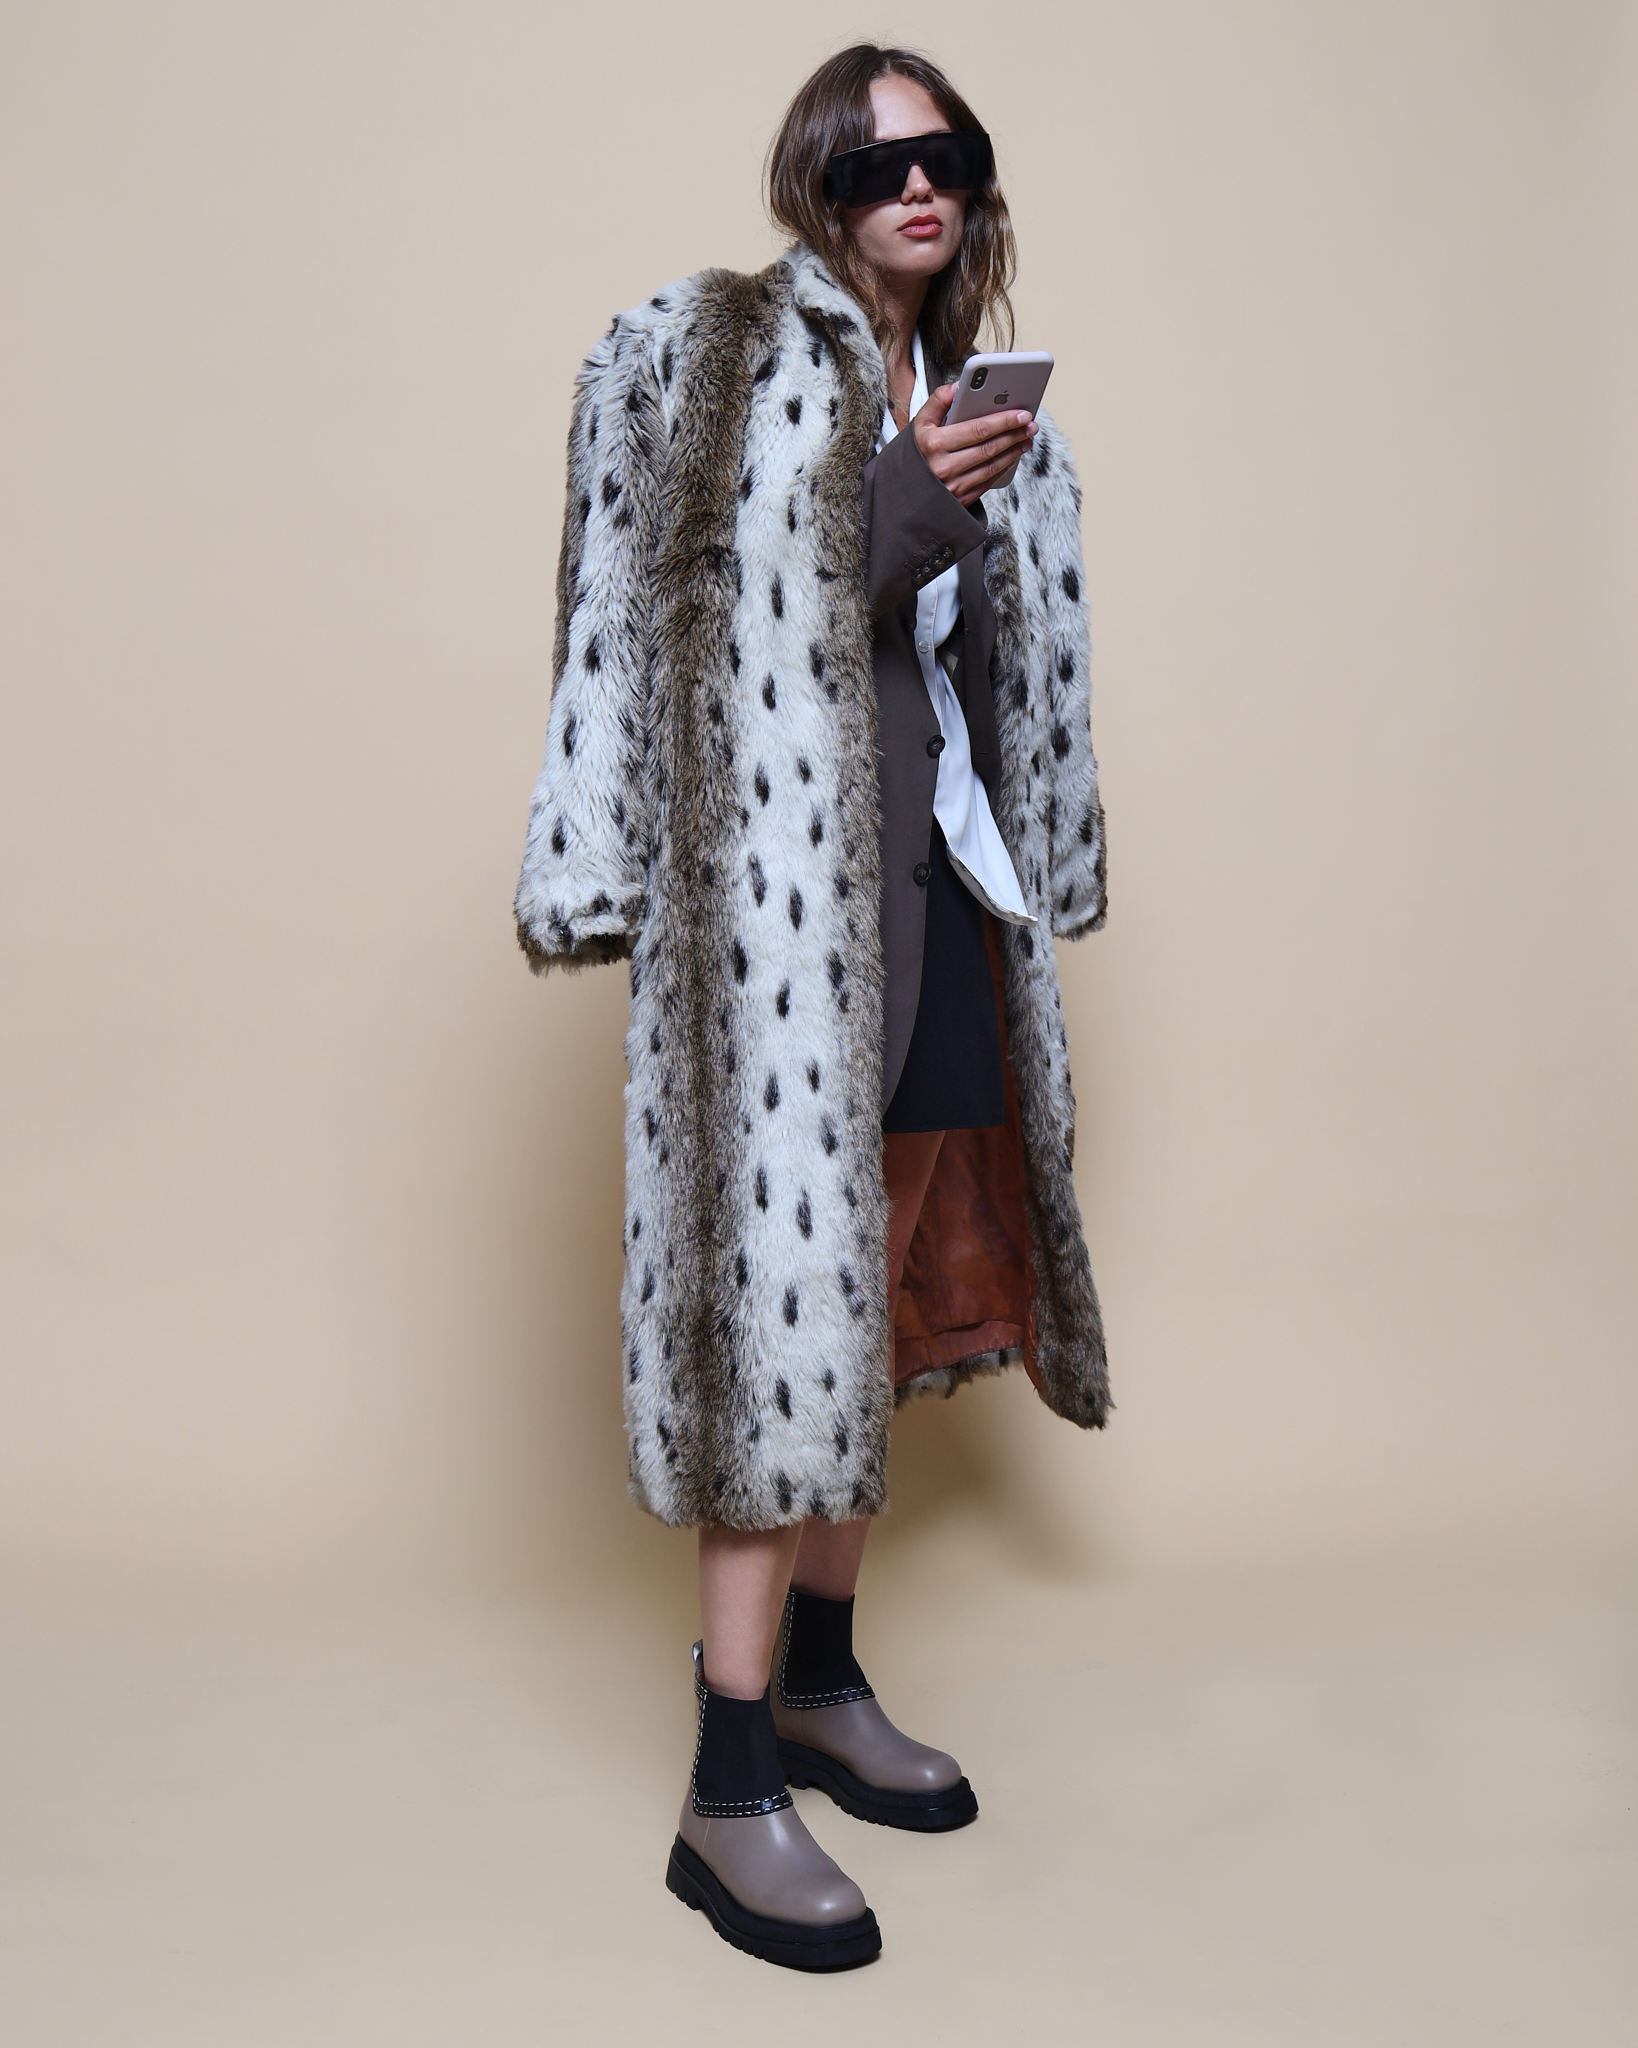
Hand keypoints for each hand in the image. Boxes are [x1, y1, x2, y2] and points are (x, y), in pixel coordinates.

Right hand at [912, 384, 1037, 506]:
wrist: (901, 494)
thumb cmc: (914, 455)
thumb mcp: (918, 425)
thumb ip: (937, 401)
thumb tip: (959, 386)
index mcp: (934, 444)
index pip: (978, 429)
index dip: (1004, 420)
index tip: (1022, 413)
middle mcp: (944, 467)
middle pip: (989, 447)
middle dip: (1014, 434)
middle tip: (1030, 424)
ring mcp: (953, 486)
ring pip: (992, 466)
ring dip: (1014, 451)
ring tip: (1026, 438)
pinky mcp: (960, 500)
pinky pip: (987, 482)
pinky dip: (1003, 468)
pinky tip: (1012, 456)